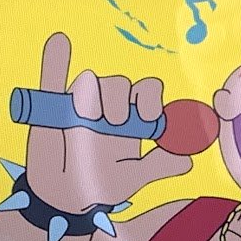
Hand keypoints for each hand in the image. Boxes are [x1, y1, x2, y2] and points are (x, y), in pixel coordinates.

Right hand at [26, 32, 190, 212]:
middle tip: (118, 123)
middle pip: (120, 84)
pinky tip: (59, 41)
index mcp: (130, 118)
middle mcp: (106, 106)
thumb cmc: (99, 184)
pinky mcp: (51, 107)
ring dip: (94, 95)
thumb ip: (159, 166)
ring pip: (89, 81)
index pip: (147, 92)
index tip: (150, 117)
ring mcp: (78, 104)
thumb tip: (188, 159)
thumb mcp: (132, 178)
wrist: (63, 199)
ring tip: (90, 119)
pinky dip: (55, 59)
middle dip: (121, 99)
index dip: (152, 98)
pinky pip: (52, 77)